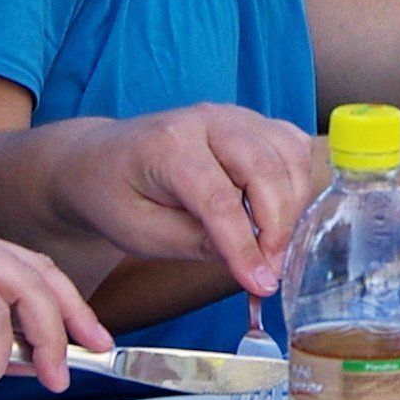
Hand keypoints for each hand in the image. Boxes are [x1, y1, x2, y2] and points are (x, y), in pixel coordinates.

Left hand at [49, 103, 323, 300]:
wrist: (101, 159)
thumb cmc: (115, 196)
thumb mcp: (139, 234)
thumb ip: (194, 243)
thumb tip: (250, 258)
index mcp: (168, 146)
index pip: (218, 199)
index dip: (244, 246)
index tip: (262, 283)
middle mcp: (206, 120)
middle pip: (263, 169)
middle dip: (277, 226)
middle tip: (272, 271)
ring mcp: (233, 115)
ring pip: (288, 155)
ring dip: (294, 205)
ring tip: (276, 246)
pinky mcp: (252, 122)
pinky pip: (293, 147)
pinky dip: (298, 181)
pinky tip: (283, 213)